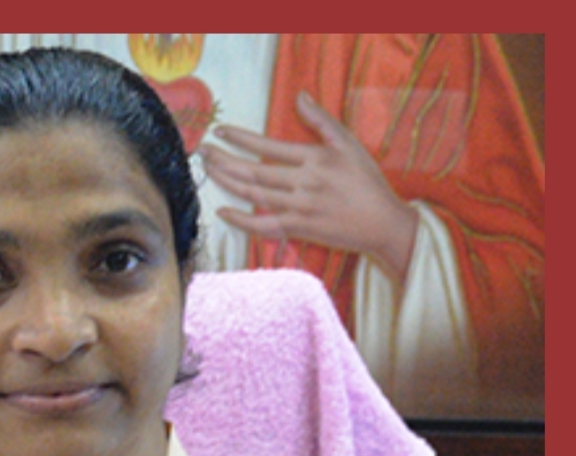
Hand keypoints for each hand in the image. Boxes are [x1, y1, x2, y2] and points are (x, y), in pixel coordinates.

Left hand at [200, 91, 418, 283]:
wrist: (382, 223)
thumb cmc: (366, 181)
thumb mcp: (349, 144)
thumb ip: (321, 120)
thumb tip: (300, 96)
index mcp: (314, 158)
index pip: (267, 146)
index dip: (240, 138)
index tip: (220, 132)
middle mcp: (303, 182)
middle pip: (253, 171)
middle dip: (224, 160)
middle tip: (203, 152)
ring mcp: (298, 208)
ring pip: (253, 195)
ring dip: (227, 182)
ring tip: (209, 171)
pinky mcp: (297, 229)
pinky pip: (262, 225)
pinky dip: (240, 220)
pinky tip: (223, 212)